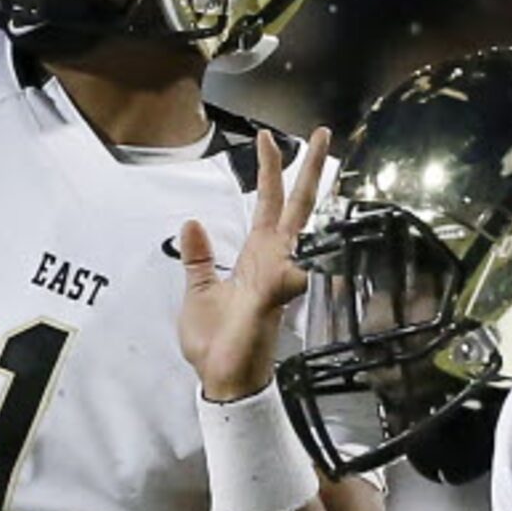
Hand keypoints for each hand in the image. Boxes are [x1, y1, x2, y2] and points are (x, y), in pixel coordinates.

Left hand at [176, 126, 329, 401]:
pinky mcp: (271, 303)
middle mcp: (272, 261)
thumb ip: (198, 259)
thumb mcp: (197, 292)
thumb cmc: (215, 341)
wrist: (222, 378)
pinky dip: (290, 272)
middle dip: (307, 169)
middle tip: (320, 132)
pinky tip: (294, 263)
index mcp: (256, 256)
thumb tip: (191, 222)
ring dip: (307, 193)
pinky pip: (285, 280)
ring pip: (297, 229)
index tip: (269, 137)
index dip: (271, 171)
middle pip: (294, 206)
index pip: (267, 204)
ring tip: (319, 155)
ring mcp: (275, 279)